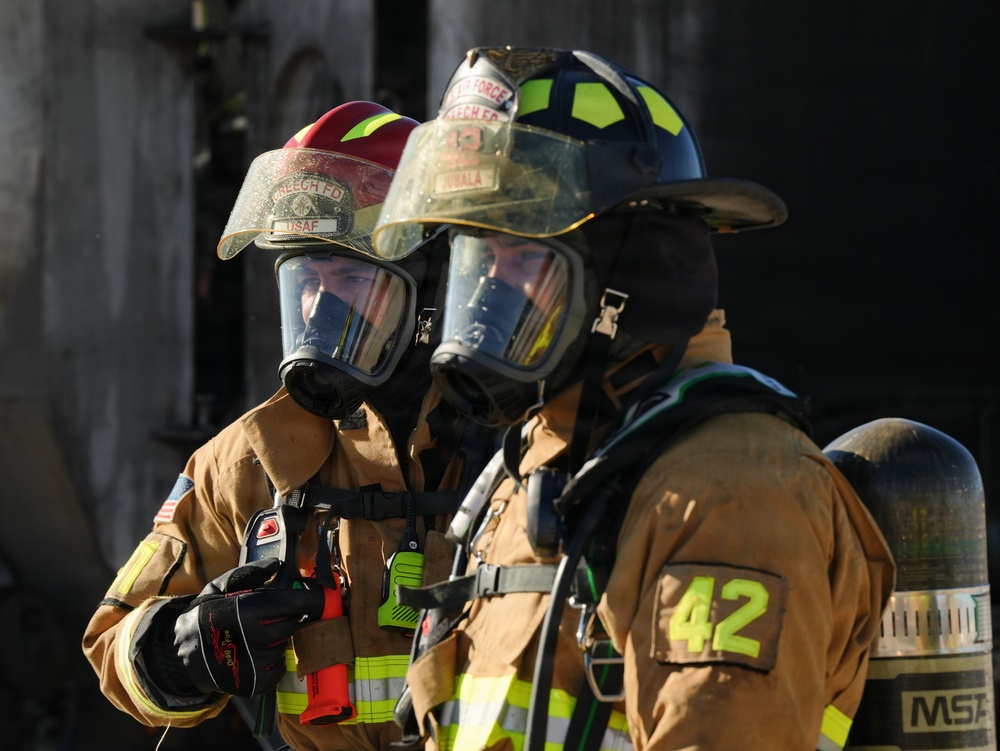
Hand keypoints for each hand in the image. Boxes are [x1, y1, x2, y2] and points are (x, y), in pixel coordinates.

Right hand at [171, 558, 323, 696]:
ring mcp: (253, 663)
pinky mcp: (253, 684)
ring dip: (276, 640)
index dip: (309, 599)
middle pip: (291, 624)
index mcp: (246, 610)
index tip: (317, 596)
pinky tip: (254, 654)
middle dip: (286, 618)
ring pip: (283, 646)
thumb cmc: (204, 616)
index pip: (293, 603)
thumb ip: (250, 574)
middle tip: (271, 617)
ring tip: (254, 637)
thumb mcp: (219, 587)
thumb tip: (278, 565)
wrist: (180, 654)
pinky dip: (272, 662)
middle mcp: (252, 637)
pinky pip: (278, 670)